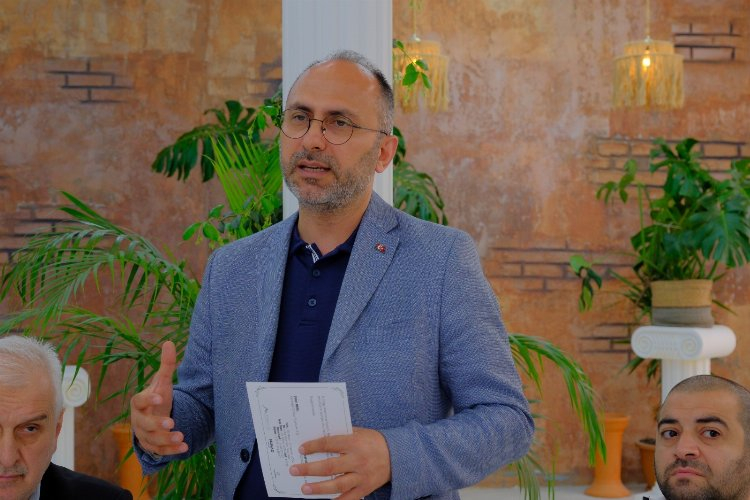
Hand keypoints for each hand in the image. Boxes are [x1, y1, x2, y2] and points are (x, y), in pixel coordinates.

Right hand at [130, 341, 187, 455]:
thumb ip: (167, 365)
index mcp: (139, 403)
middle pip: (144, 424)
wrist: (152, 418)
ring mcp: (144, 434)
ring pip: (152, 439)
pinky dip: (172, 451)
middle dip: (157, 424)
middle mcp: (139, 420)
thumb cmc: (157, 397)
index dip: (148, 399)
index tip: (161, 397)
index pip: (139, 401)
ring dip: (166, 440)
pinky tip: (185, 447)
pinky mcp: (152, 446)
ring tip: (181, 436)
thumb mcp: (162, 382)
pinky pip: (160, 451)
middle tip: (172, 422)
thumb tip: (169, 342)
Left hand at [290, 427, 390, 498]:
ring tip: (304, 489)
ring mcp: (362, 476)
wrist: (398, 455)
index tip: (301, 449)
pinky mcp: (365, 489)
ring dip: (319, 488)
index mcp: (355, 443)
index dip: (314, 446)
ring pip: (337, 485)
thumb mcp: (359, 432)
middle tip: (294, 470)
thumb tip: (318, 438)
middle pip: (330, 466)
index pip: (330, 443)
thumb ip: (341, 435)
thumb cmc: (373, 441)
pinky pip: (349, 498)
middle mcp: (358, 460)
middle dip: (310, 469)